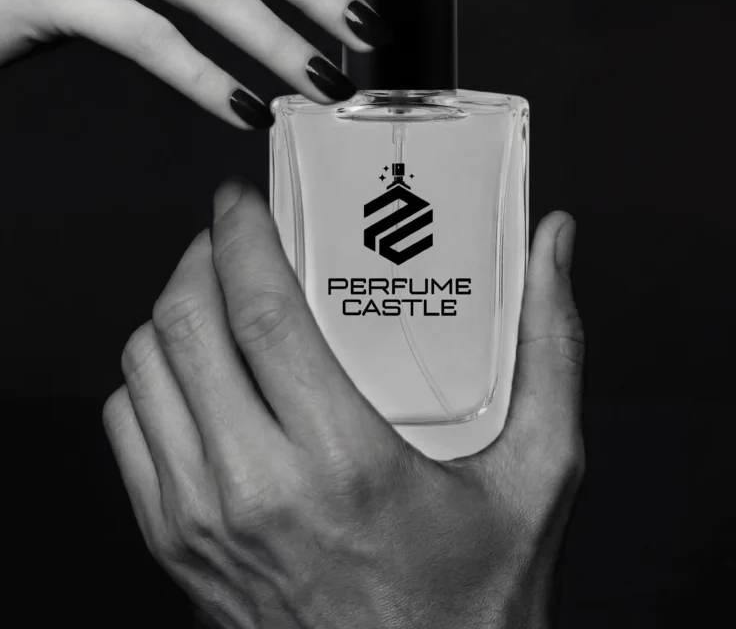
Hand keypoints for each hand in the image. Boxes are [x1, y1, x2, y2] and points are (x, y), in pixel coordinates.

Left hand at [103, 178, 584, 628]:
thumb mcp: (539, 469)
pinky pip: (129, 428)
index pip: (263, 312)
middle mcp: (256, 490)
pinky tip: (201, 370)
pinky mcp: (176, 544)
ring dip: (174, 311)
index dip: (244, 235)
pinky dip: (152, 377)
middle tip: (234, 236)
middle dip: (200, 257)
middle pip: (186, 328)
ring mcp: (201, 522)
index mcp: (345, 461)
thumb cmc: (475, 595)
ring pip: (145, 371)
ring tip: (218, 294)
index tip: (244, 200)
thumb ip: (550, 348)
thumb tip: (553, 249)